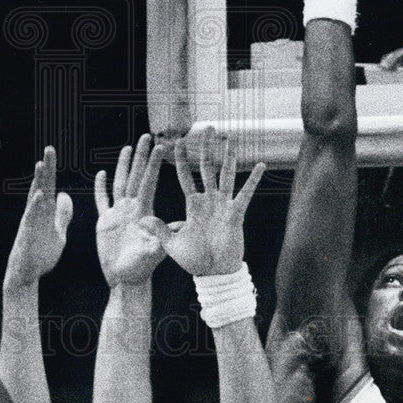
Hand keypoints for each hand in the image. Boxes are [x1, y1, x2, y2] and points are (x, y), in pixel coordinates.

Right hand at [3, 146, 72, 290]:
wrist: (28, 274)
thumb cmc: (41, 253)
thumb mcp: (58, 232)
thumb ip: (62, 215)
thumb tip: (64, 196)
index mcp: (45, 211)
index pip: (49, 185)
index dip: (51, 169)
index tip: (53, 151)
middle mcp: (36, 212)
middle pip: (42, 185)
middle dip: (46, 167)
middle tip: (50, 148)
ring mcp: (31, 221)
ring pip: (34, 197)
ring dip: (38, 181)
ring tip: (41, 164)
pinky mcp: (27, 233)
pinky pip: (31, 217)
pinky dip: (35, 205)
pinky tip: (40, 194)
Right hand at [95, 134, 169, 286]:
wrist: (126, 280)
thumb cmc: (142, 269)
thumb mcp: (155, 252)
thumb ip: (162, 238)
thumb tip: (177, 225)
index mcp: (143, 211)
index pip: (149, 181)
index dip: (154, 163)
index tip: (161, 145)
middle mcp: (132, 208)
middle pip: (136, 176)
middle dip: (141, 156)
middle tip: (146, 136)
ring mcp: (118, 213)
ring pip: (121, 183)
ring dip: (124, 165)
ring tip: (128, 147)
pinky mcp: (105, 222)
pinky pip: (101, 200)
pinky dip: (100, 187)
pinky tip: (101, 173)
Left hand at [141, 128, 264, 276]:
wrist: (214, 274)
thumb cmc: (195, 260)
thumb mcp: (172, 244)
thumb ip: (160, 229)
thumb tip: (142, 218)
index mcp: (192, 204)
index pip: (185, 175)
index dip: (182, 159)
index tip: (177, 141)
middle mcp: (208, 200)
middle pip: (207, 167)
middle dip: (206, 147)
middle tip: (207, 127)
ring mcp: (223, 204)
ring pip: (226, 174)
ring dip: (228, 156)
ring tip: (230, 137)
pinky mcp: (236, 213)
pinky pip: (245, 193)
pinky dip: (253, 179)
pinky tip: (260, 165)